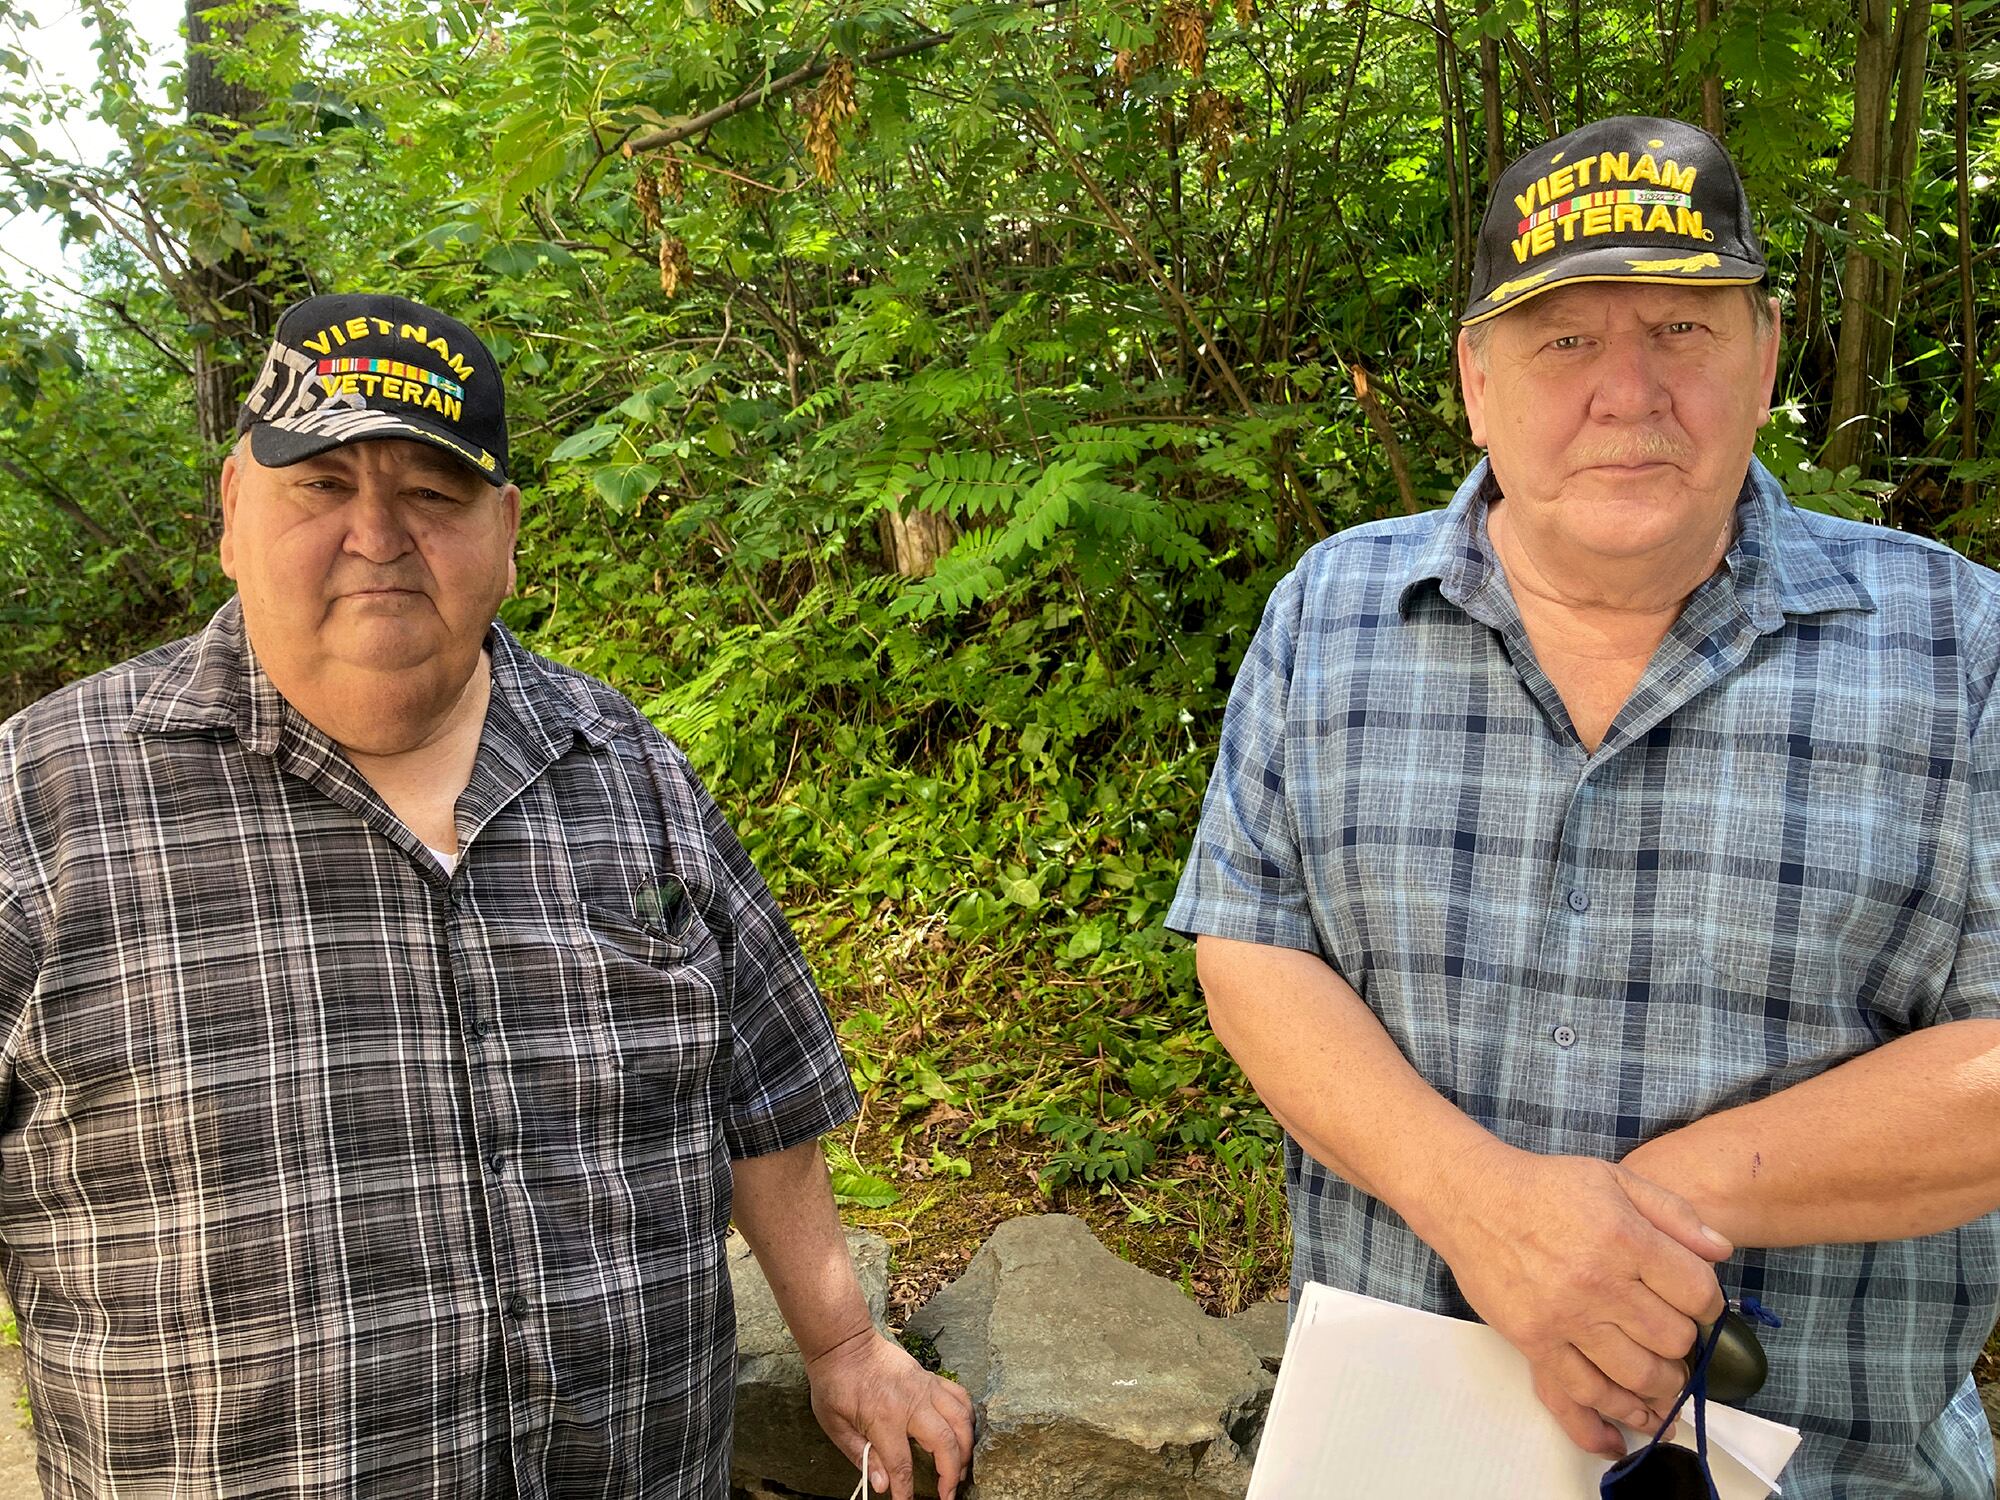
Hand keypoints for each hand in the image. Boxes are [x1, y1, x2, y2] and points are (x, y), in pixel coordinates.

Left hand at [804, 1326, 975, 1499]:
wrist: (844, 1343)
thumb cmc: (835, 1383)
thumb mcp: (835, 1424)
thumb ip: (860, 1456)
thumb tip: (881, 1485)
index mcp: (884, 1417)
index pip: (901, 1465)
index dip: (906, 1490)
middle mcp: (912, 1402)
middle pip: (945, 1444)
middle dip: (951, 1475)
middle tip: (948, 1494)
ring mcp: (925, 1387)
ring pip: (961, 1421)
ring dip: (965, 1449)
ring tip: (959, 1469)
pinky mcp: (930, 1378)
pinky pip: (960, 1397)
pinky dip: (968, 1417)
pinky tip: (963, 1433)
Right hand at [1427, 1141, 1730, 1457]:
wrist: (1471, 1199)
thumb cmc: (1543, 1188)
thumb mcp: (1614, 1179)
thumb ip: (1673, 1212)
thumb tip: (1721, 1251)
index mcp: (1624, 1239)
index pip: (1697, 1292)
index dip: (1708, 1304)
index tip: (1698, 1306)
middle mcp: (1598, 1283)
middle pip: (1672, 1339)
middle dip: (1683, 1343)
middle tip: (1673, 1337)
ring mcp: (1565, 1317)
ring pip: (1637, 1376)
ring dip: (1659, 1385)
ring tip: (1662, 1381)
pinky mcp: (1534, 1341)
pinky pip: (1581, 1394)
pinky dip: (1608, 1418)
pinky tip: (1622, 1431)